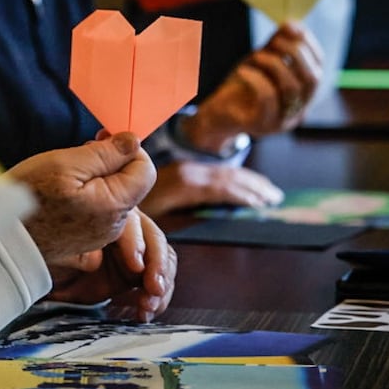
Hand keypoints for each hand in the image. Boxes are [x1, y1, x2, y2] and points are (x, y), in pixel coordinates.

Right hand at [8, 132, 156, 276]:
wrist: (3, 238)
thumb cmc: (30, 198)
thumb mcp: (66, 163)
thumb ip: (106, 153)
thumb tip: (133, 141)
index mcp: (116, 205)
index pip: (146, 169)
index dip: (127, 148)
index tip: (100, 140)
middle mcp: (115, 225)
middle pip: (128, 182)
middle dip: (108, 163)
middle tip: (76, 156)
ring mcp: (100, 236)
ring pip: (111, 195)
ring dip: (95, 178)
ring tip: (64, 175)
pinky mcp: (85, 240)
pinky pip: (97, 209)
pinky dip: (85, 195)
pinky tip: (61, 193)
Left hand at [46, 209, 176, 320]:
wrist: (42, 276)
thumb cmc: (46, 254)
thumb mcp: (59, 253)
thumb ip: (77, 254)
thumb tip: (95, 260)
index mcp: (105, 212)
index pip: (130, 222)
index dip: (136, 243)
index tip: (135, 265)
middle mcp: (124, 227)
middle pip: (153, 238)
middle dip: (157, 264)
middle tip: (153, 288)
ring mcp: (134, 251)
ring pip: (163, 258)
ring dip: (162, 283)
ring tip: (148, 305)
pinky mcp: (137, 274)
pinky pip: (159, 281)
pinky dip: (157, 297)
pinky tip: (145, 311)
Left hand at [140, 161, 283, 216]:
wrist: (112, 183)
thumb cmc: (132, 210)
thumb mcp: (154, 217)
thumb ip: (182, 217)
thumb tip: (209, 216)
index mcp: (184, 182)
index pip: (223, 187)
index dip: (245, 196)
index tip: (265, 204)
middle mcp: (189, 172)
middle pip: (229, 178)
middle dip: (254, 187)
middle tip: (276, 198)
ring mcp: (187, 170)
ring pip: (225, 173)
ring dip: (249, 182)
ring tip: (270, 193)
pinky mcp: (185, 172)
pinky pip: (217, 173)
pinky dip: (236, 179)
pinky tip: (247, 186)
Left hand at [191, 23, 324, 142]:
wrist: (217, 115)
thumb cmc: (242, 87)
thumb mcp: (261, 62)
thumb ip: (277, 46)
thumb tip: (291, 24)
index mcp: (302, 94)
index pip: (318, 68)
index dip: (308, 45)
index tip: (290, 26)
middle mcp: (298, 110)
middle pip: (311, 79)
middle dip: (295, 53)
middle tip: (273, 41)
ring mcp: (282, 120)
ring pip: (292, 89)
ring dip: (275, 65)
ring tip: (257, 56)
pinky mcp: (262, 125)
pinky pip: (267, 99)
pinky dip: (257, 79)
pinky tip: (244, 70)